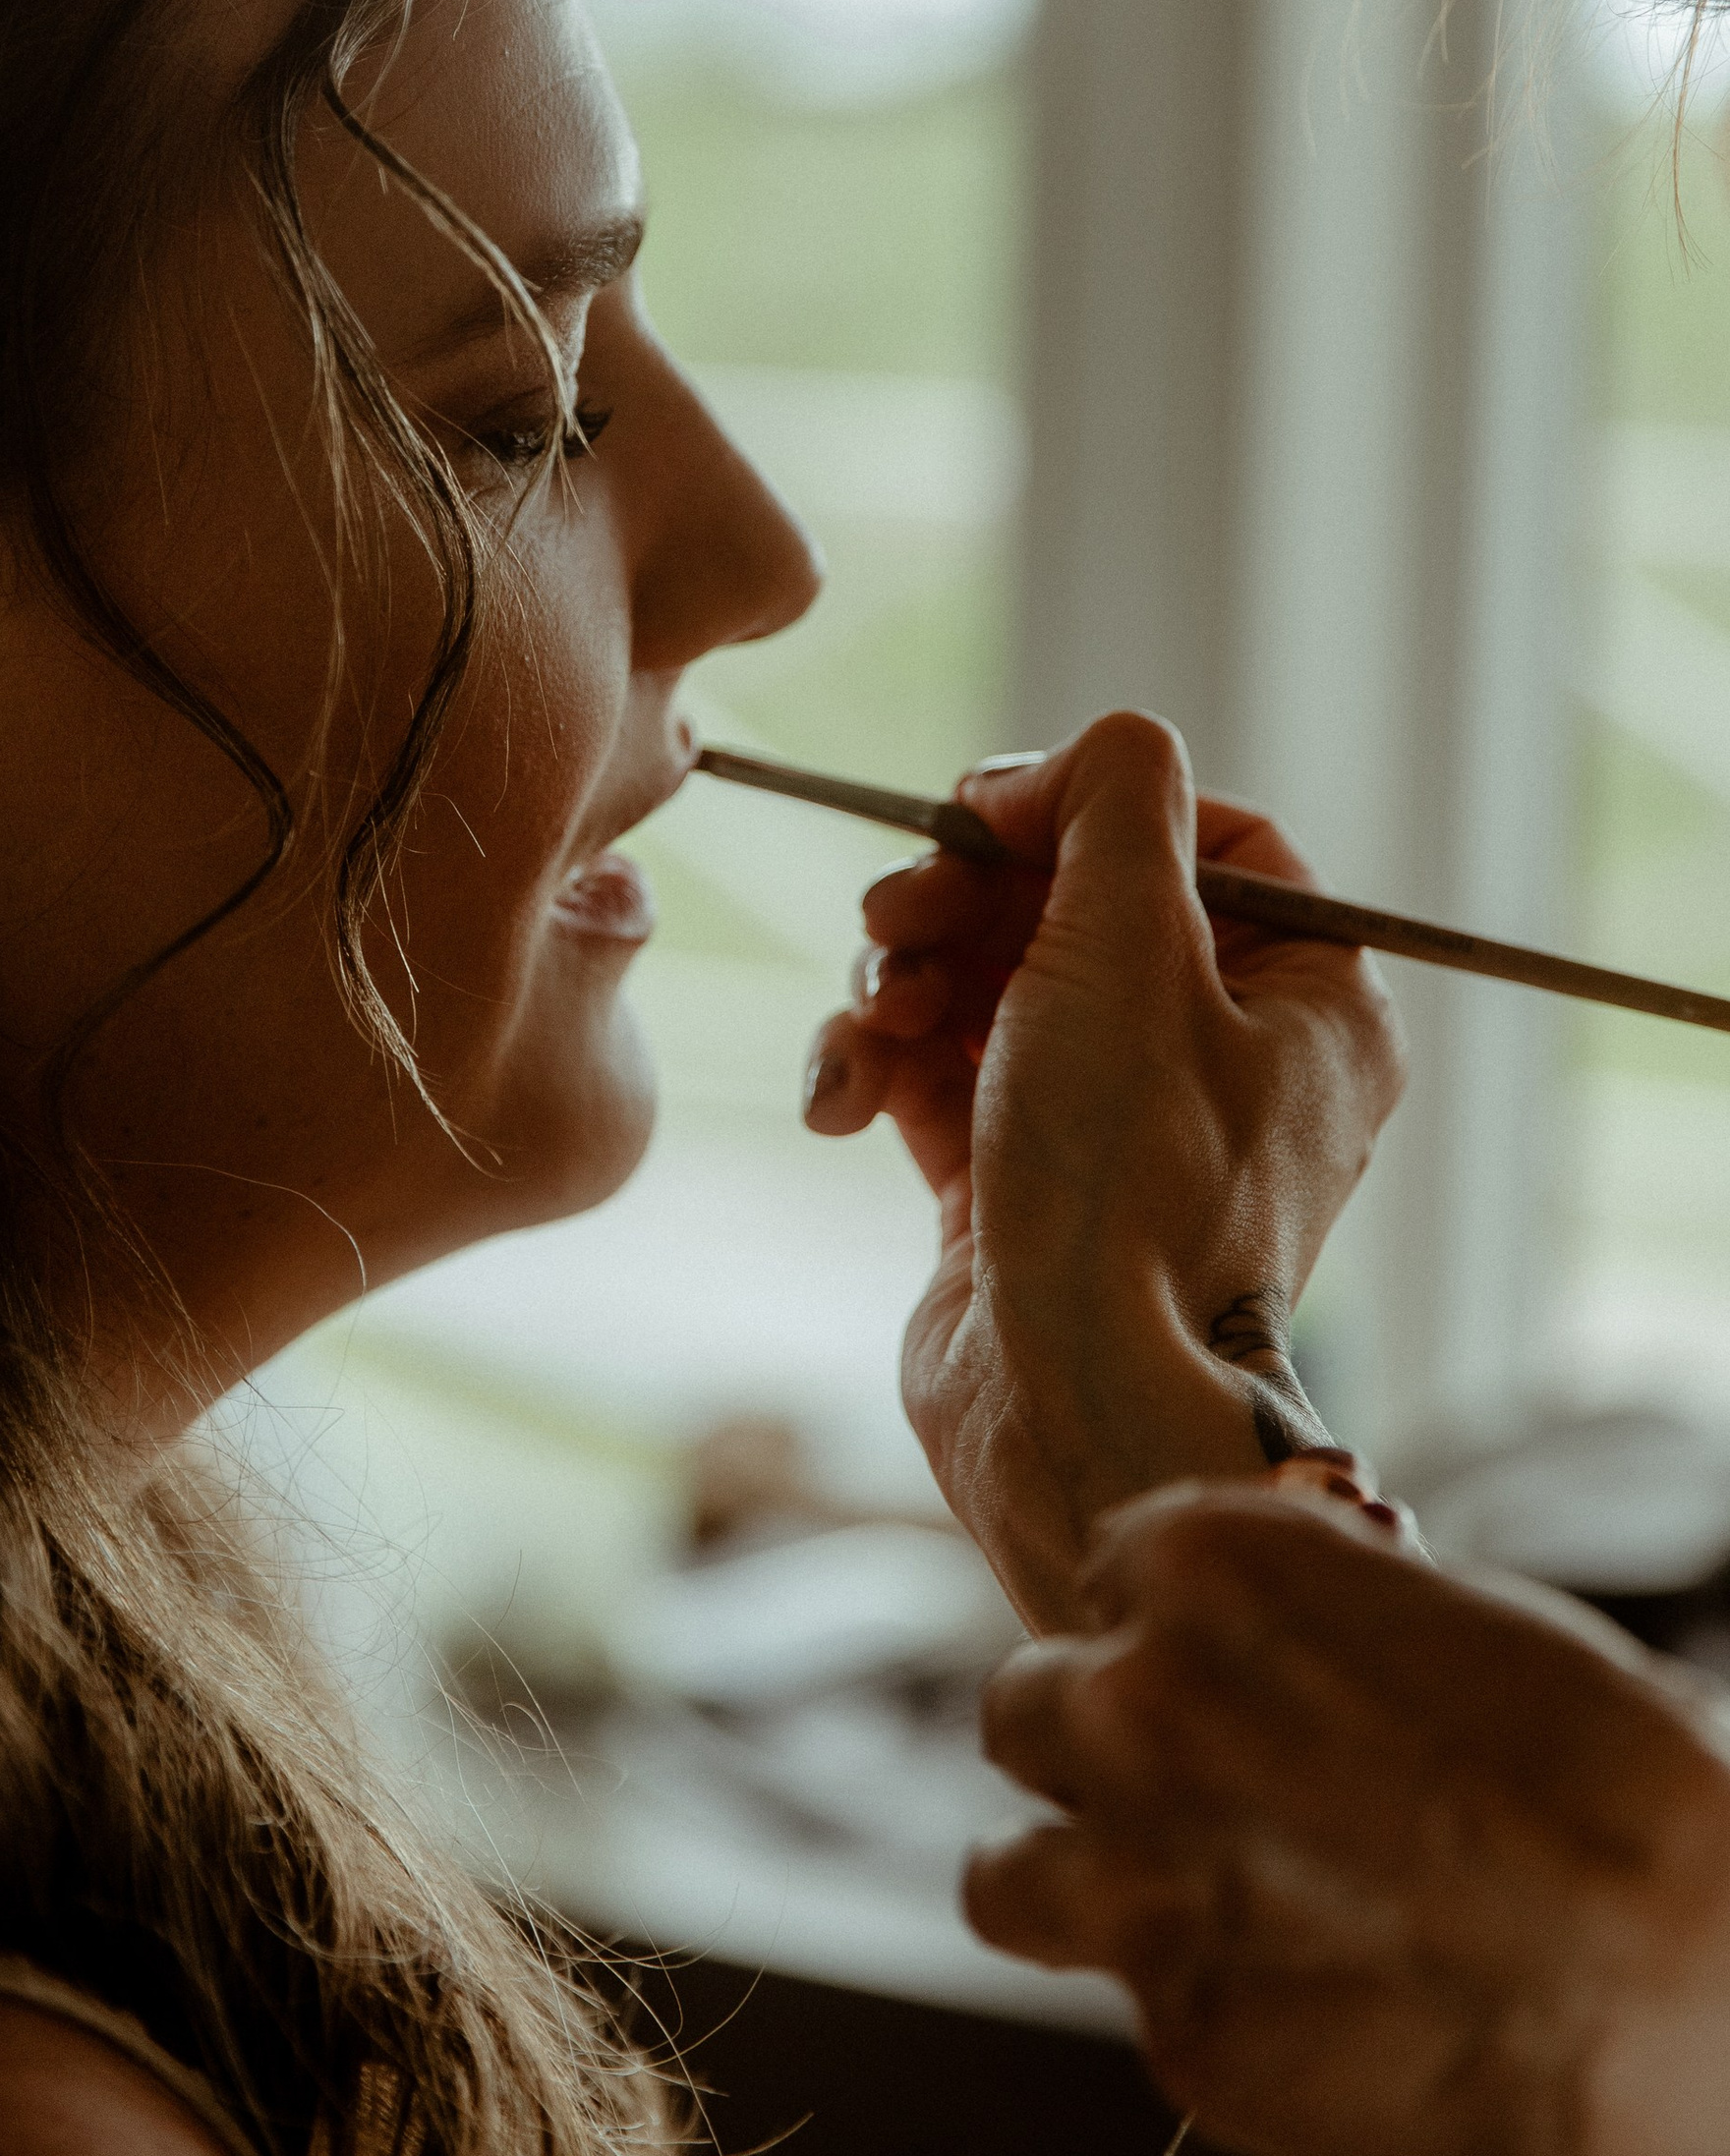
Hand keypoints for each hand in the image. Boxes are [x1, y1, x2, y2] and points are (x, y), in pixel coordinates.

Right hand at [802, 712, 1405, 1624]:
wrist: (1069, 1402)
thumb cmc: (1126, 1177)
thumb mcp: (1130, 938)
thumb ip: (1114, 798)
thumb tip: (1086, 754)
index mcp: (1312, 1000)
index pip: (1203, 838)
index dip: (1081, 807)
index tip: (988, 815)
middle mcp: (1229, 1062)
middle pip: (1071, 903)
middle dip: (960, 897)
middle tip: (893, 915)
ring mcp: (1121, 1130)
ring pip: (988, 984)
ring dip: (903, 981)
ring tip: (871, 1019)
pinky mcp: (1019, 1187)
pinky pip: (939, 1077)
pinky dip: (880, 1067)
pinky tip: (844, 1097)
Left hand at [967, 1482, 1729, 2155]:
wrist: (1719, 2002)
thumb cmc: (1637, 1799)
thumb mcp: (1467, 1640)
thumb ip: (1318, 1644)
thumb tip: (1260, 1681)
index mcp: (1212, 1565)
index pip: (1109, 1572)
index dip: (1166, 1637)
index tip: (1218, 1682)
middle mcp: (1140, 1707)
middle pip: (1030, 1711)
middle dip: (1099, 1758)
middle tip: (1197, 1808)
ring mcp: (1142, 1883)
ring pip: (1006, 1876)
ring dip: (1073, 1888)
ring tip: (1177, 1920)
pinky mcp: (1186, 2049)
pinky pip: (1144, 2015)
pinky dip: (1211, 2019)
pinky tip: (1326, 2026)